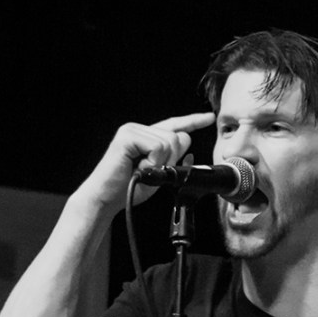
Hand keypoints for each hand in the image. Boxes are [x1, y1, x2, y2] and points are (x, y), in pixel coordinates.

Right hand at [78, 111, 216, 211]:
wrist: (107, 198)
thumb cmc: (129, 189)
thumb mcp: (159, 176)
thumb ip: (173, 162)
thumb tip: (190, 150)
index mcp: (148, 137)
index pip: (174, 126)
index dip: (193, 122)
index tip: (210, 118)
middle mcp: (140, 129)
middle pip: (177, 137)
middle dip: (171, 160)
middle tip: (151, 171)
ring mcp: (133, 129)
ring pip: (169, 142)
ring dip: (160, 164)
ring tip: (142, 170)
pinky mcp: (128, 135)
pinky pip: (158, 147)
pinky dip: (152, 162)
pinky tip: (138, 168)